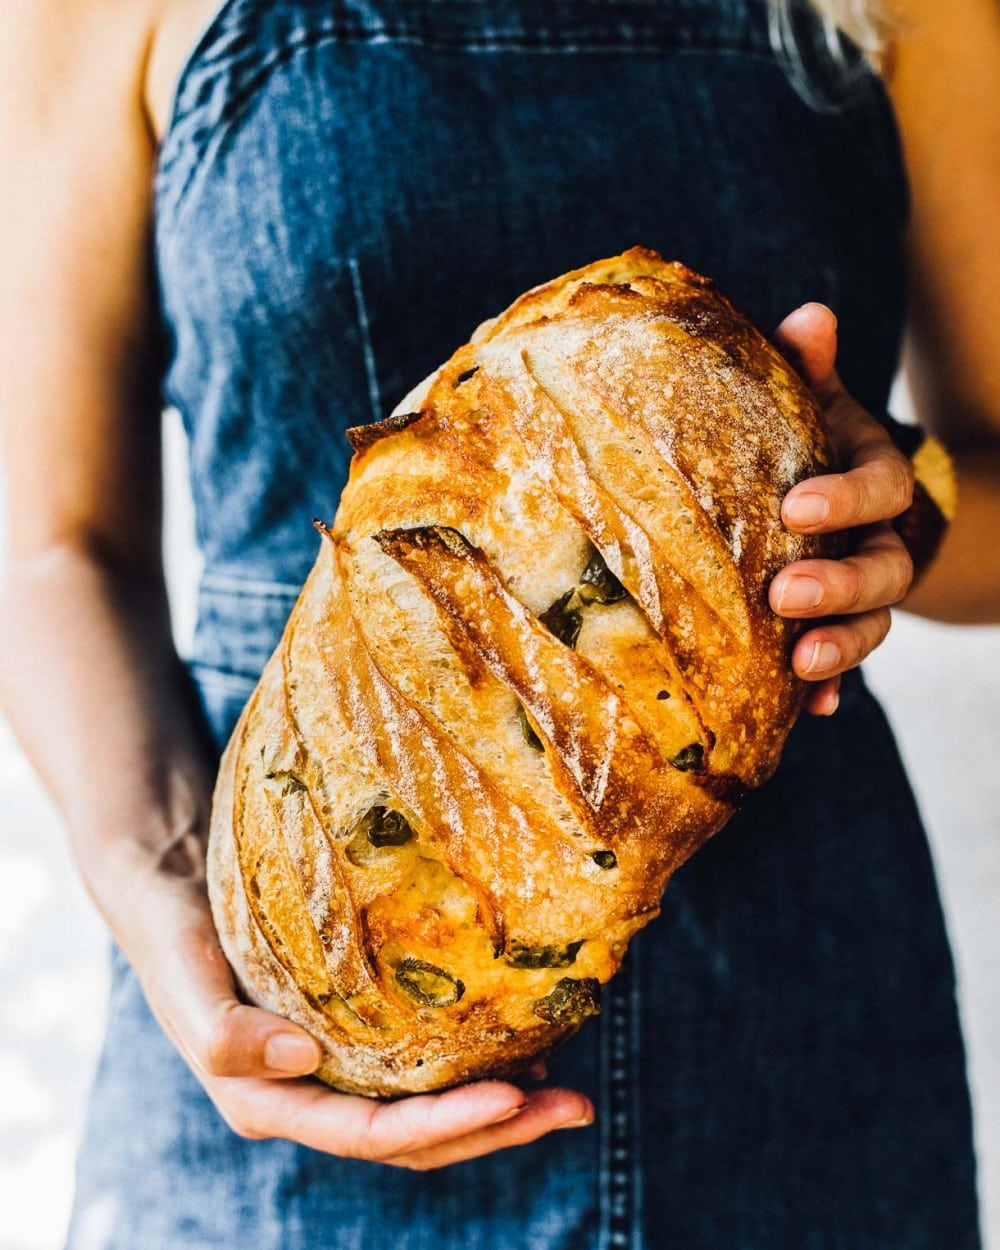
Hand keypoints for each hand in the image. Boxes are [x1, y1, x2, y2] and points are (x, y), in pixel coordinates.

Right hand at [125, 853, 591, 1170]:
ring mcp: (336, 1070)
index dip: (445, 1125)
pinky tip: (521, 1045)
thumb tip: (301, 1057)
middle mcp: (312, 1097)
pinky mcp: (354, 1034)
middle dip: (497, 1128)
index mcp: (271, 1103)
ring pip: (427, 1112)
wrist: (169, 892)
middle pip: (416, 1140)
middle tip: (575, 1105)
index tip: (514, 1096)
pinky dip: (472, 1067)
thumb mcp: (182, 981)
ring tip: (566, 1087)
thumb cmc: (174, 937)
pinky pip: (420, 1066)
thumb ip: (224, 1033)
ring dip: (499, 1108)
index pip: (370, 1134)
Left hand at [769, 304, 914, 715]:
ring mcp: (866, 592)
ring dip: (843, 646)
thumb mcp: (809, 403)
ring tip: (802, 664)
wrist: (828, 494)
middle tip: (787, 594)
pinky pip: (848, 664)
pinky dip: (833, 686)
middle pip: (884, 569)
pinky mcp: (842, 627)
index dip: (846, 499)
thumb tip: (809, 315)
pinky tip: (812, 709)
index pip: (881, 487)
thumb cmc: (807, 442)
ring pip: (874, 623)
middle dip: (841, 585)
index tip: (796, 508)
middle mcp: (881, 539)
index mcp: (874, 480)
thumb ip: (808, 368)